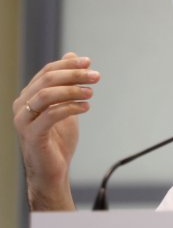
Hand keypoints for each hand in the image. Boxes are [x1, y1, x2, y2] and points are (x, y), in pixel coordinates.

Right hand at [12, 52, 99, 210]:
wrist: (53, 171)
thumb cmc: (58, 141)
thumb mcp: (66, 106)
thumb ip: (68, 84)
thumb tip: (73, 56)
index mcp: (28, 96)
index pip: (47, 72)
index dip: (68, 65)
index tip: (89, 63)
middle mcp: (22, 105)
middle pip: (47, 80)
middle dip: (74, 75)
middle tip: (96, 76)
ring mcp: (24, 121)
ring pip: (46, 95)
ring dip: (72, 90)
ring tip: (91, 93)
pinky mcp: (32, 135)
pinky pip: (50, 115)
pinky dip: (70, 108)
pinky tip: (86, 108)